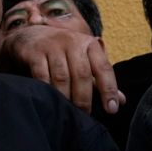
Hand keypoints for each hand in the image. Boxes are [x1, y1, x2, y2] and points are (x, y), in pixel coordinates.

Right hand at [0, 26, 123, 114]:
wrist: (30, 35)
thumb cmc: (63, 52)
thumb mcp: (83, 60)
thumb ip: (100, 80)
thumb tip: (121, 101)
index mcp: (89, 44)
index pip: (103, 68)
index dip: (109, 90)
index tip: (111, 110)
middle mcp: (72, 41)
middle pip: (82, 74)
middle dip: (84, 98)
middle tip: (84, 115)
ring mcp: (52, 45)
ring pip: (62, 76)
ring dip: (65, 97)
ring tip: (67, 110)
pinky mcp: (34, 51)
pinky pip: (42, 75)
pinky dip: (47, 89)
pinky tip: (49, 100)